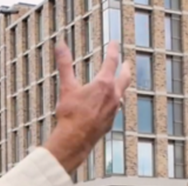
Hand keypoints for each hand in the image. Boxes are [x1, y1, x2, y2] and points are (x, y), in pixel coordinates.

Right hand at [44, 40, 131, 172]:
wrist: (74, 140)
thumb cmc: (71, 115)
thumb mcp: (67, 87)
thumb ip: (65, 64)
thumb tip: (60, 45)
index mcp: (104, 84)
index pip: (111, 61)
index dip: (113, 50)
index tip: (115, 43)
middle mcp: (113, 96)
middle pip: (124, 78)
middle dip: (125, 68)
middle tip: (126, 63)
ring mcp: (114, 110)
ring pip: (122, 94)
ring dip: (121, 87)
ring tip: (120, 84)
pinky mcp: (110, 122)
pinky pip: (116, 109)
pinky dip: (115, 103)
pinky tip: (111, 105)